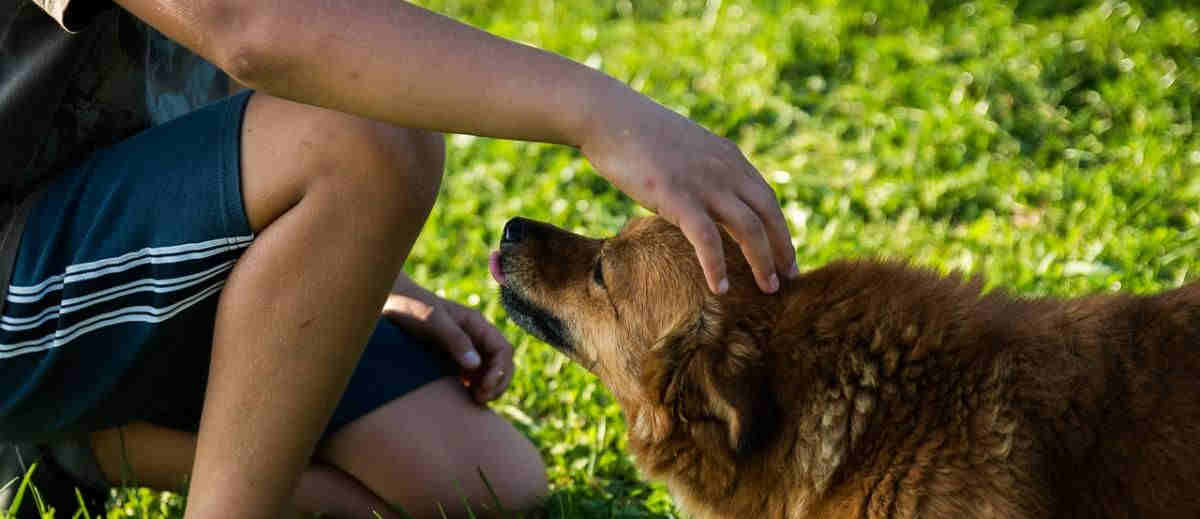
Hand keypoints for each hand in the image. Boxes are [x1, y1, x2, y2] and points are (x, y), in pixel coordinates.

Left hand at [382, 274, 513, 403]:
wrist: (388, 303)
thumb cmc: (411, 307)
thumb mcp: (433, 321)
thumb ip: (455, 340)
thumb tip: (476, 364)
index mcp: (476, 324)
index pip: (503, 349)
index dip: (500, 371)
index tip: (484, 388)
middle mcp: (475, 336)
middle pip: (502, 362)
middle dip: (498, 382)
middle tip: (480, 399)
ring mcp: (465, 348)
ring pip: (489, 371)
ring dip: (488, 387)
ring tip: (475, 401)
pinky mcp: (453, 358)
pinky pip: (473, 376)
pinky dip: (474, 387)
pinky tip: (464, 397)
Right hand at [578, 80, 797, 293]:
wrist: (609, 118)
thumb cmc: (637, 135)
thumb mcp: (684, 149)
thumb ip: (702, 170)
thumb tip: (701, 196)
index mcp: (728, 158)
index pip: (767, 198)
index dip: (780, 228)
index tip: (784, 254)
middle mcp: (725, 170)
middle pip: (768, 214)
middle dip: (782, 248)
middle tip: (790, 277)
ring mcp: (704, 183)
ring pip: (749, 229)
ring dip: (762, 262)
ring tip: (768, 289)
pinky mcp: (678, 197)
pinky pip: (707, 239)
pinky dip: (717, 266)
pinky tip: (720, 288)